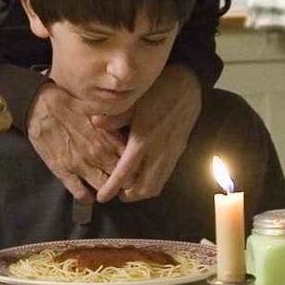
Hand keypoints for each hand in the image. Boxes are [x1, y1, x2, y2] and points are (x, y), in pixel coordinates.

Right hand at [27, 82, 127, 201]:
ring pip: (104, 190)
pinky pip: (81, 194)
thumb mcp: (101, 105)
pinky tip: (89, 192)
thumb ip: (119, 119)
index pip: (135, 161)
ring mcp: (81, 165)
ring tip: (107, 186)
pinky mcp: (63, 171)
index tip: (138, 167)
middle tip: (125, 180)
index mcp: (110, 138)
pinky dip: (88, 197)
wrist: (40, 104)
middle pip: (124, 180)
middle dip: (127, 182)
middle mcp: (98, 154)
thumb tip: (137, 123)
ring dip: (108, 190)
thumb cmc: (71, 101)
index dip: (139, 166)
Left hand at [96, 65, 200, 202]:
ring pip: (156, 186)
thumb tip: (95, 122)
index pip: (125, 172)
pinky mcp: (178, 152)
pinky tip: (143, 175)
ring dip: (141, 192)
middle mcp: (158, 151)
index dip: (112, 187)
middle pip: (143, 188)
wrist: (188, 86)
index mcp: (143, 139)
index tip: (102, 198)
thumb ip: (115, 116)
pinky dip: (153, 183)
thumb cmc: (158, 90)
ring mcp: (170, 154)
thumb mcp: (134, 100)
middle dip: (128, 195)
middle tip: (116, 191)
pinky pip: (165, 177)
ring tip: (128, 187)